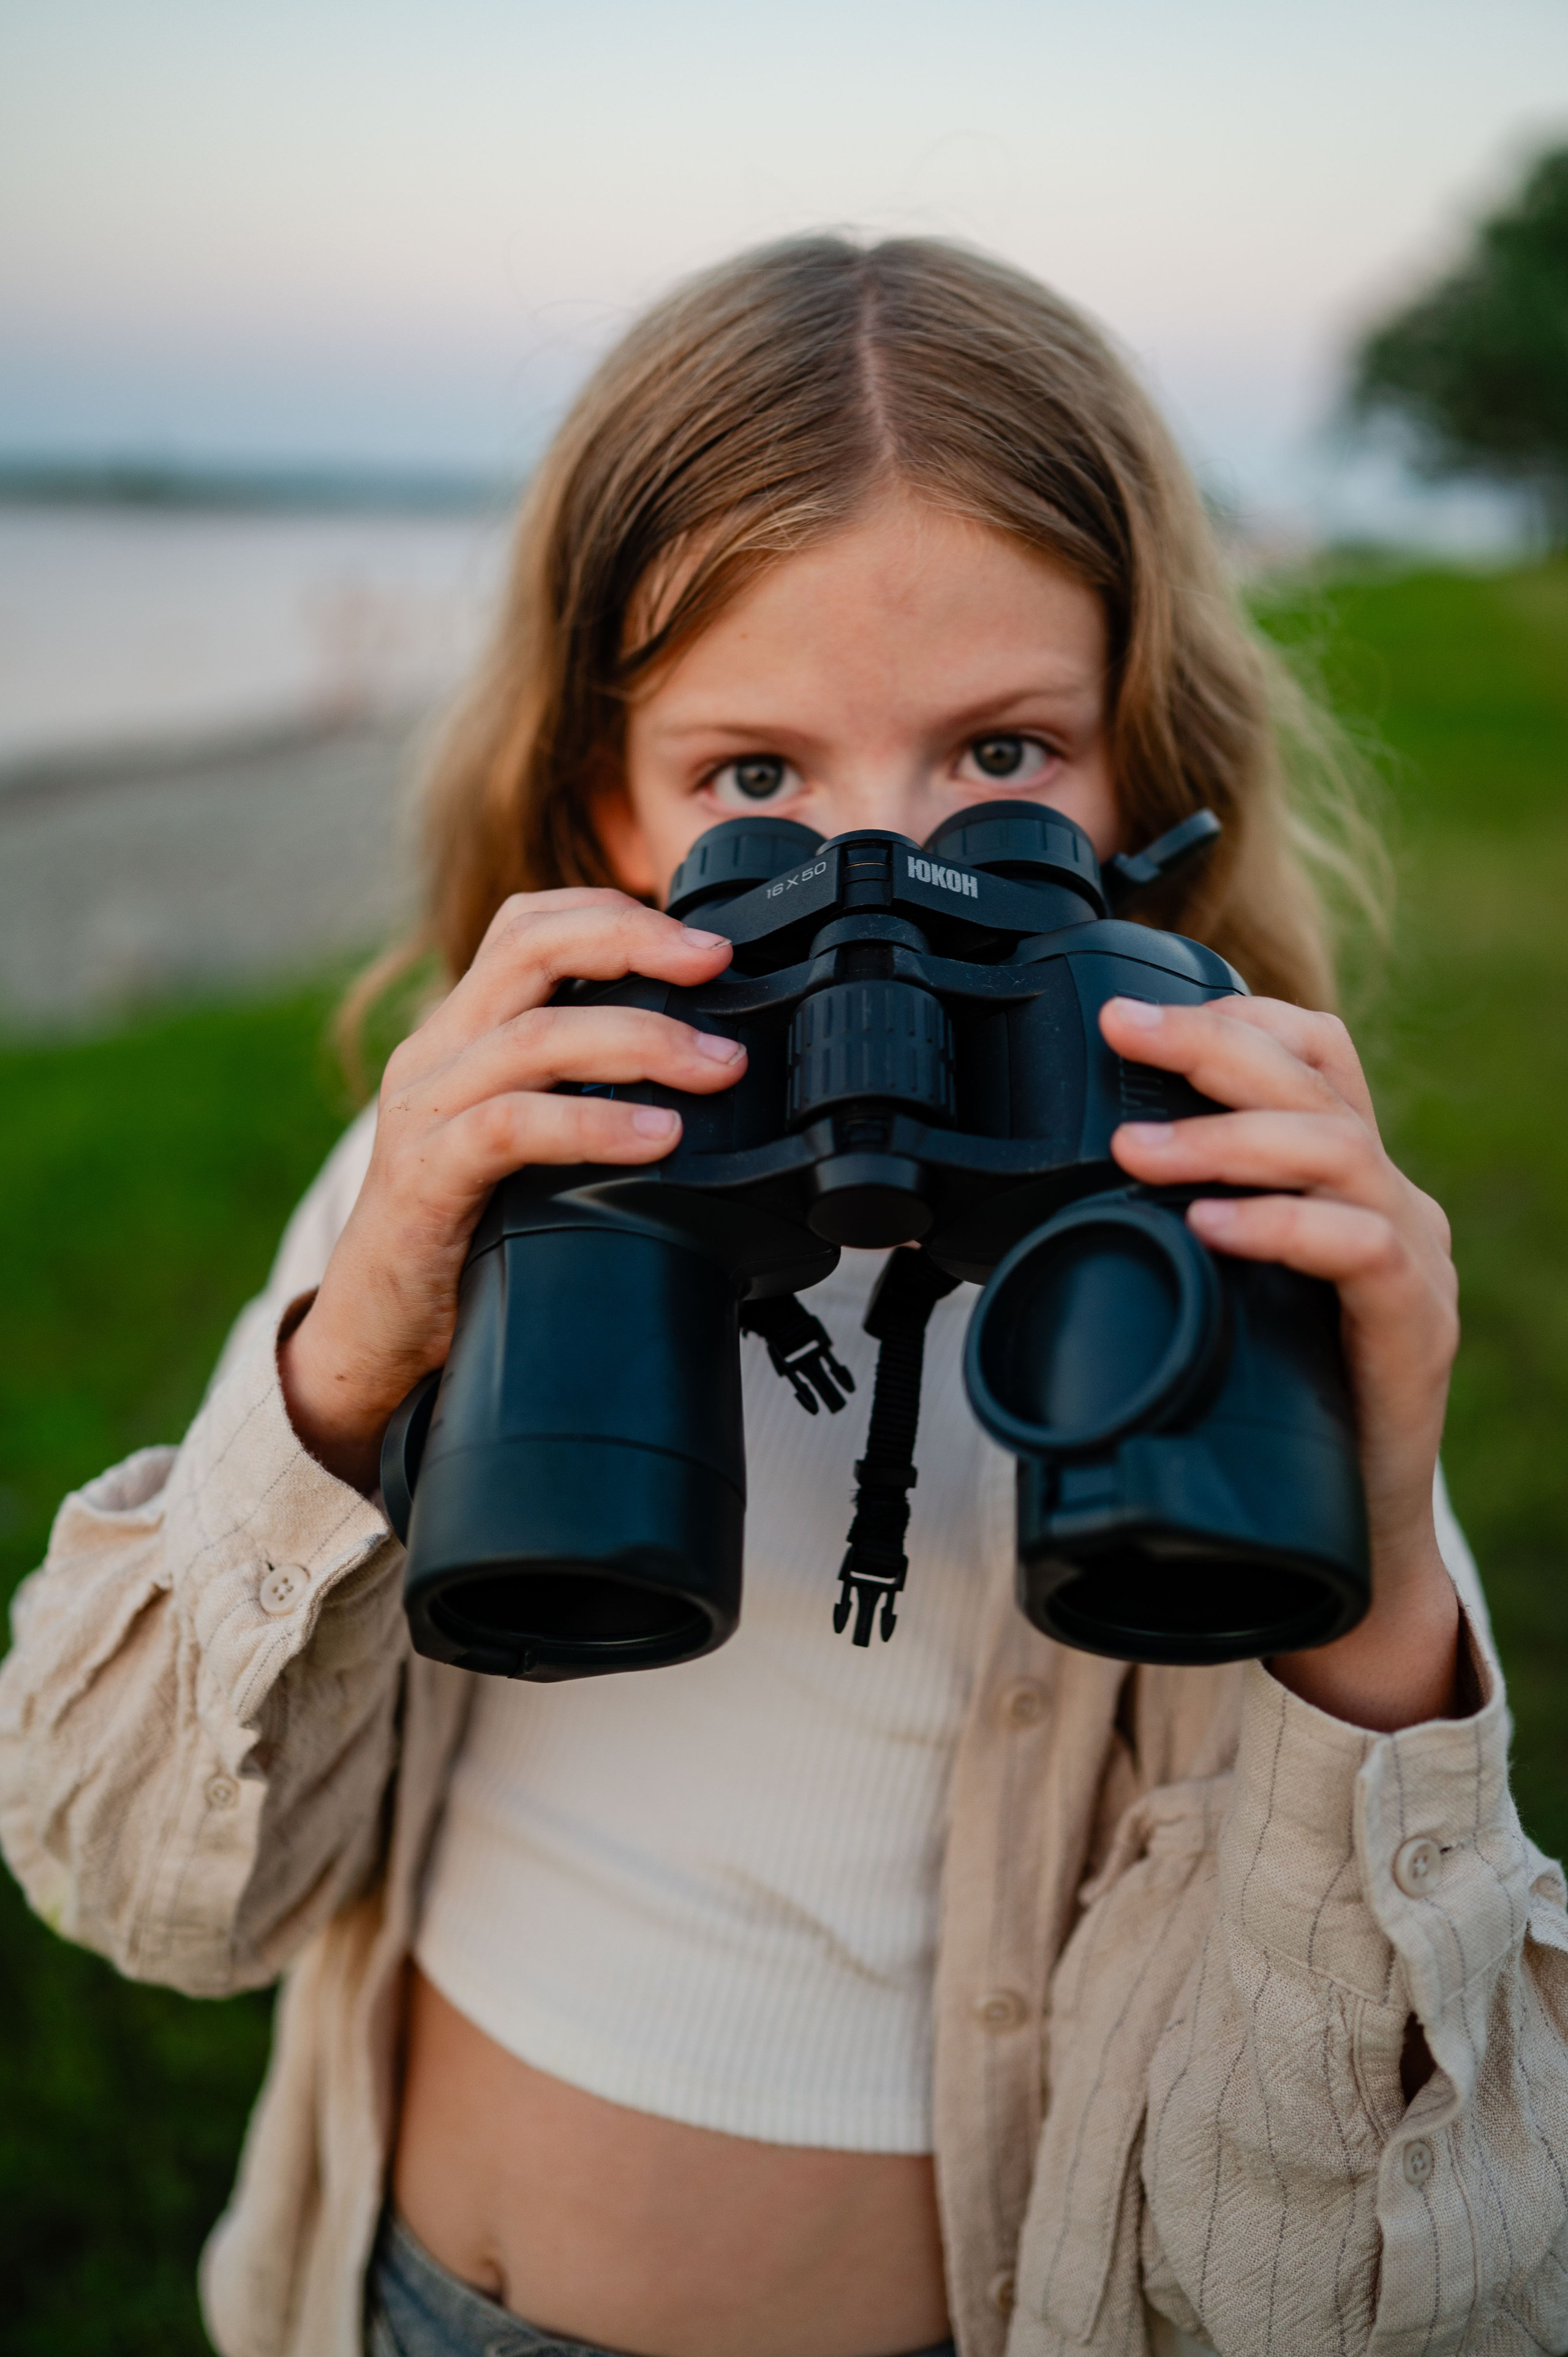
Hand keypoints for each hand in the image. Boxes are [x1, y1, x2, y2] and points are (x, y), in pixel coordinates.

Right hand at [280, 890, 744, 1492]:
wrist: (374, 1333)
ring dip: (640, 1040)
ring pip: (533, 1035)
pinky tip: (657, 1137)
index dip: (615, 914)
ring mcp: (423, 1112)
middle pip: (530, 949)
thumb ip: (585, 1096)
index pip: (528, 925)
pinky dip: (593, 1124)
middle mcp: (436, 1054)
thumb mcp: (528, 1145)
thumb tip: (710, 1080)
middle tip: (717, 968)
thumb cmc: (467, 1236)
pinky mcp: (422, 1178)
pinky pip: (511, 1127)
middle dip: (635, 944)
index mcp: (462, 1033)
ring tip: (717, 1068)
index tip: (706, 943)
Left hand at [1101, 993, 1461, 1731]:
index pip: (1314, 1052)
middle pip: (1315, 1080)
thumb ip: (1173, 1231)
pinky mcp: (1415, 1323)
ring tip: (1137, 1149)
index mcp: (1344, 1175)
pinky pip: (1361, 1247)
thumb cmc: (1281, 1401)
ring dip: (1225, 1139)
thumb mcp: (1221, 1292)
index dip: (1233, 1016)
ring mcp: (1412, 1255)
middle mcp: (1387, 1197)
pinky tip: (1211, 1227)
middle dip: (1212, 1044)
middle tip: (1121, 1034)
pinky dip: (1280, 1226)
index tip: (1130, 1013)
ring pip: (1335, 1149)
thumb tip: (1045, 1200)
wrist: (1355, 1528)